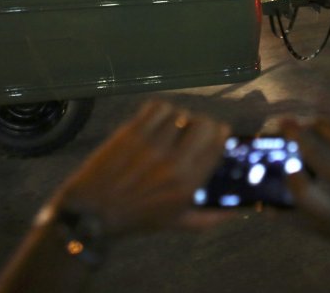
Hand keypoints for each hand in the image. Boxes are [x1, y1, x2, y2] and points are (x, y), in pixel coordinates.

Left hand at [53, 100, 232, 237]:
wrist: (93, 212)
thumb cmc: (137, 218)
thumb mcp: (177, 222)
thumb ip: (210, 217)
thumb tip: (237, 211)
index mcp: (188, 184)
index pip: (217, 144)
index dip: (221, 134)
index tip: (218, 133)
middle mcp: (173, 162)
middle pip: (204, 124)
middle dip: (203, 124)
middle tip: (195, 130)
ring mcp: (151, 144)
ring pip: (180, 113)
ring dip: (179, 118)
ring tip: (172, 127)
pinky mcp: (132, 132)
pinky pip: (157, 107)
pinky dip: (160, 111)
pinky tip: (156, 122)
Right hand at [282, 118, 329, 267]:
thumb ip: (301, 220)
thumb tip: (264, 206)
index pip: (309, 196)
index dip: (290, 179)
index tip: (279, 165)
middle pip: (320, 157)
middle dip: (295, 136)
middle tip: (276, 125)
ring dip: (312, 124)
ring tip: (295, 119)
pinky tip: (321, 116)